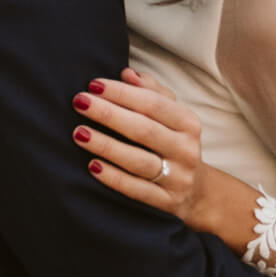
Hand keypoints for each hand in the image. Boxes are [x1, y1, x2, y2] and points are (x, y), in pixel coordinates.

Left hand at [70, 67, 213, 230]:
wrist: (197, 191)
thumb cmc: (172, 141)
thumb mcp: (170, 114)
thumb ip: (150, 91)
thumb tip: (126, 73)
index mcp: (188, 122)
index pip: (153, 103)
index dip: (122, 93)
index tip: (92, 84)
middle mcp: (186, 149)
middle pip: (144, 130)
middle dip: (109, 114)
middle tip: (79, 102)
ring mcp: (178, 178)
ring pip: (139, 161)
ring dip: (107, 146)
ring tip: (79, 133)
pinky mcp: (166, 202)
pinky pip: (137, 190)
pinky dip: (114, 178)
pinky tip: (92, 166)